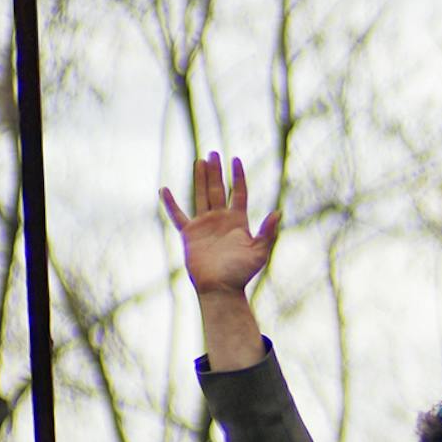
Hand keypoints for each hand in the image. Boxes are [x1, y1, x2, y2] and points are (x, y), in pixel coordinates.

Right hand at [160, 152, 279, 298]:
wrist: (220, 289)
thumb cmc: (241, 273)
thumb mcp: (259, 252)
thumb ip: (267, 232)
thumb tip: (277, 212)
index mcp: (238, 221)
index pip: (238, 192)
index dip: (238, 176)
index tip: (236, 159)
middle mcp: (220, 219)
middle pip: (218, 189)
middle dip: (216, 171)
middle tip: (213, 152)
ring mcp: (204, 225)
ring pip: (201, 196)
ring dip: (200, 179)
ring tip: (199, 161)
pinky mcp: (190, 234)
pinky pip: (178, 216)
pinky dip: (170, 203)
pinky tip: (164, 189)